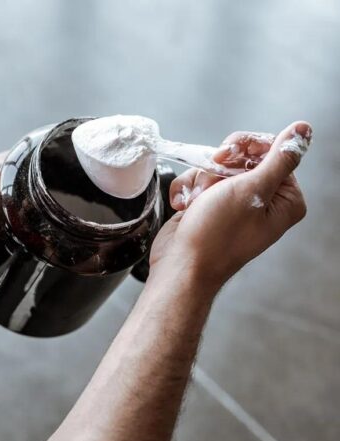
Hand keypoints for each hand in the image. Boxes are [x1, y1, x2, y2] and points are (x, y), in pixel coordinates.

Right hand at [149, 121, 311, 289]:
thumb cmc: (216, 236)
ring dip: (199, 180)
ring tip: (196, 202)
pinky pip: (198, 182)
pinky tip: (184, 207)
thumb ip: (280, 158)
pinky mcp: (210, 206)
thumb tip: (303, 129)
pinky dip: (188, 191)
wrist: (180, 266)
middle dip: (219, 165)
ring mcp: (234, 204)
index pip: (273, 151)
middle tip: (211, 179)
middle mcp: (263, 201)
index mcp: (284, 199)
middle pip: (243, 155)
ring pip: (215, 167)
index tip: (227, 156)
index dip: (247, 147)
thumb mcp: (251, 191)